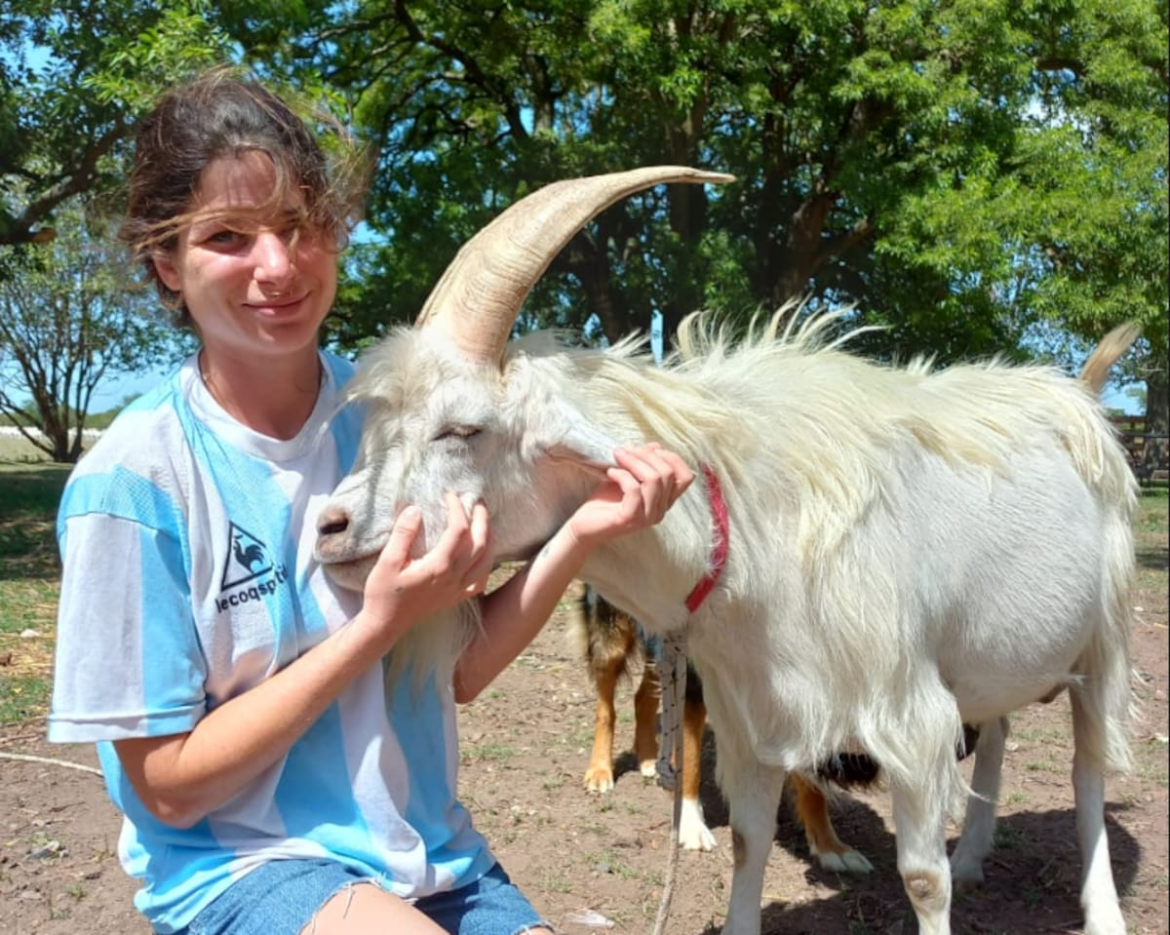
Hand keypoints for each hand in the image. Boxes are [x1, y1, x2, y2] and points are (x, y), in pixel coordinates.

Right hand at [358, 493, 491, 648]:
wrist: (385, 624)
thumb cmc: (383, 593)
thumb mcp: (387, 561)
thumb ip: (402, 534)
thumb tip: (416, 509)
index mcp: (438, 567)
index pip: (458, 530)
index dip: (457, 508)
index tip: (449, 495)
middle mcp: (454, 578)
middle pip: (480, 543)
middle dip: (481, 519)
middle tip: (476, 501)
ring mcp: (458, 590)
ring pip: (486, 560)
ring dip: (489, 538)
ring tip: (483, 521)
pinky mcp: (456, 598)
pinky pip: (481, 579)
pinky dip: (486, 562)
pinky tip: (482, 554)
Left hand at [565, 443, 694, 549]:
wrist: (585, 526)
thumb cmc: (605, 502)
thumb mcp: (627, 476)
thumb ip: (643, 463)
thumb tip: (655, 446)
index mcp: (664, 500)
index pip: (685, 477)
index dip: (671, 458)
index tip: (649, 449)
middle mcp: (660, 510)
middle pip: (668, 473)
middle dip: (646, 455)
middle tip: (626, 449)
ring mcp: (647, 517)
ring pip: (654, 479)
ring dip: (634, 461)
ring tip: (617, 456)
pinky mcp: (631, 519)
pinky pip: (634, 489)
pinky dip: (622, 475)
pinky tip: (610, 472)